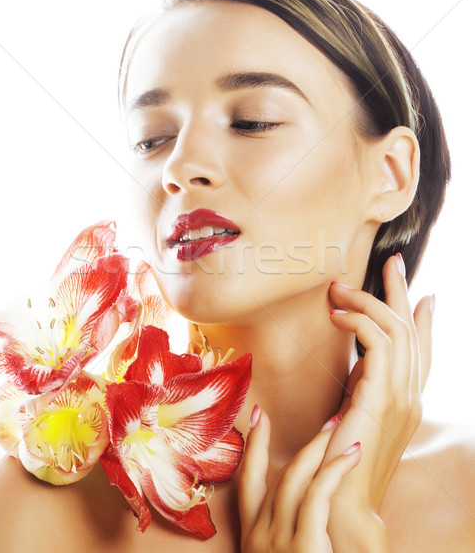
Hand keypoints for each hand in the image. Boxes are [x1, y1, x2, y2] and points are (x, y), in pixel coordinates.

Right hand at [238, 409, 360, 552]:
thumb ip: (287, 534)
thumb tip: (303, 509)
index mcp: (251, 538)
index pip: (247, 481)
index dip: (254, 444)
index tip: (259, 414)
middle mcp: (259, 536)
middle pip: (281, 476)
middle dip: (307, 445)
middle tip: (330, 421)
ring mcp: (277, 541)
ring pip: (297, 478)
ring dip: (321, 447)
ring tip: (342, 428)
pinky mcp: (303, 547)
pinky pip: (318, 494)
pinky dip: (336, 468)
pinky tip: (353, 453)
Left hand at [326, 253, 433, 538]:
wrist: (343, 499)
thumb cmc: (343, 457)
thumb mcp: (359, 412)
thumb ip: (366, 385)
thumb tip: (363, 359)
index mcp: (408, 398)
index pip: (423, 349)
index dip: (424, 318)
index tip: (421, 291)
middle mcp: (412, 394)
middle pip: (413, 329)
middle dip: (401, 291)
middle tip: (390, 261)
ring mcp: (402, 396)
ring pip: (397, 329)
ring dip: (369, 300)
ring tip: (340, 288)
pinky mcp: (382, 397)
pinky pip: (379, 343)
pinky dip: (359, 321)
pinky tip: (336, 315)